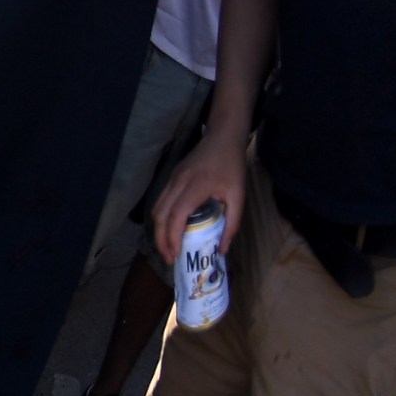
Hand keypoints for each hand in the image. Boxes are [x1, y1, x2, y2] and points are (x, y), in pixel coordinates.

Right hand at [151, 131, 246, 263]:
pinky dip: (162, 219)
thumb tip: (222, 249)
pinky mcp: (171, 178)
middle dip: (161, 239)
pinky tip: (170, 229)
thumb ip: (232, 223)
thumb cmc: (232, 166)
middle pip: (160, 215)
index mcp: (196, 187)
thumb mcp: (239, 196)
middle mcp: (178, 183)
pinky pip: (160, 202)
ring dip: (159, 230)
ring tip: (168, 248)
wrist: (222, 137)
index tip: (176, 255)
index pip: (177, 215)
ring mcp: (172, 180)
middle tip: (169, 258)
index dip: (173, 237)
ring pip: (156, 208)